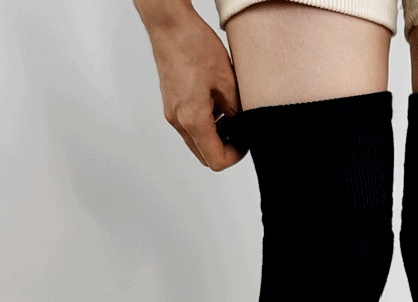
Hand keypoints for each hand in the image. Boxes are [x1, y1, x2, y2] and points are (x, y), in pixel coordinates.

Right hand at [140, 5, 245, 170]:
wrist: (170, 26)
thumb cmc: (194, 46)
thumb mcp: (228, 81)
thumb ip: (237, 110)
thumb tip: (244, 126)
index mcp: (192, 119)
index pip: (215, 159)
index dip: (235, 156)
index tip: (246, 142)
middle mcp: (178, 120)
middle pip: (203, 155)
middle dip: (225, 149)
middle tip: (242, 132)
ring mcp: (172, 112)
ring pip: (196, 140)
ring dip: (215, 136)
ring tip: (232, 114)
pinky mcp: (171, 103)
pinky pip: (189, 124)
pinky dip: (206, 123)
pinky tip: (218, 103)